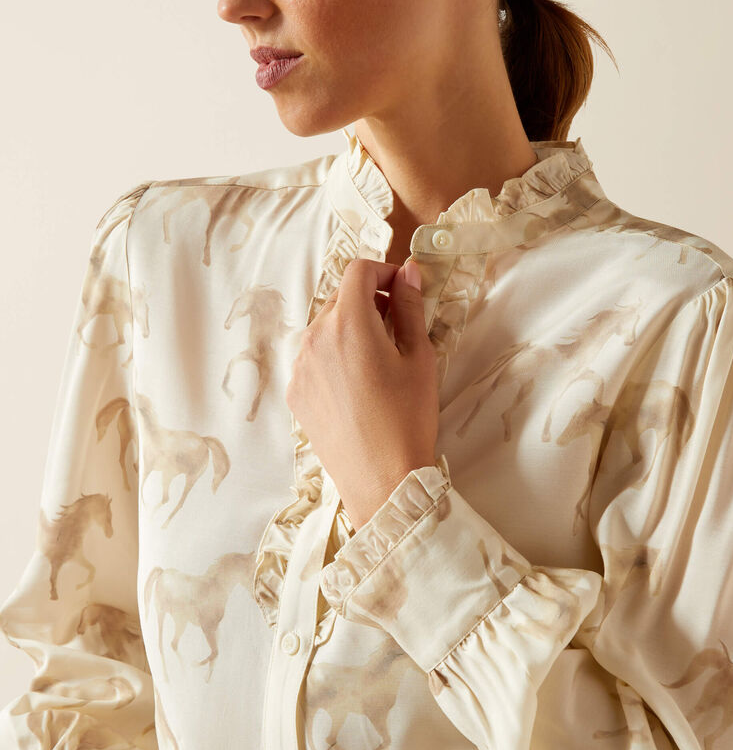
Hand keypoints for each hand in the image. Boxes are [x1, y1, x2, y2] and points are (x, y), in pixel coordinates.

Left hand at [285, 258, 439, 529]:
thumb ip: (410, 307)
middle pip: (339, 299)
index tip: (401, 289)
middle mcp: (315, 338)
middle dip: (368, 301)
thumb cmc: (408, 418)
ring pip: (324, 329)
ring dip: (350, 329)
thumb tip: (408, 270)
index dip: (383, 272)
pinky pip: (313, 358)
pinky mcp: (296, 392)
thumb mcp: (419, 358)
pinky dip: (334, 357)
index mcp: (349, 323)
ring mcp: (300, 367)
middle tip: (396, 326)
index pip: (358, 272)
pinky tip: (357, 386)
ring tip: (377, 360)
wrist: (382, 479)